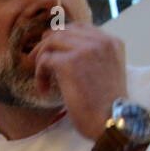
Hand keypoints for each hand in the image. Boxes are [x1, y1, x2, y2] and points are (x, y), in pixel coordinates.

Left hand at [28, 22, 127, 140]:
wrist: (111, 122)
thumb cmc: (106, 106)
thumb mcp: (105, 73)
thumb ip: (92, 58)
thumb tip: (63, 52)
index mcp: (112, 42)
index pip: (80, 28)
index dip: (61, 39)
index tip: (51, 53)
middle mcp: (101, 41)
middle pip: (63, 31)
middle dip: (47, 46)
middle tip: (37, 63)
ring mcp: (86, 49)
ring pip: (51, 42)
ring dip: (41, 60)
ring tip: (42, 79)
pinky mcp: (70, 62)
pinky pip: (45, 60)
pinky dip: (40, 75)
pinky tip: (44, 90)